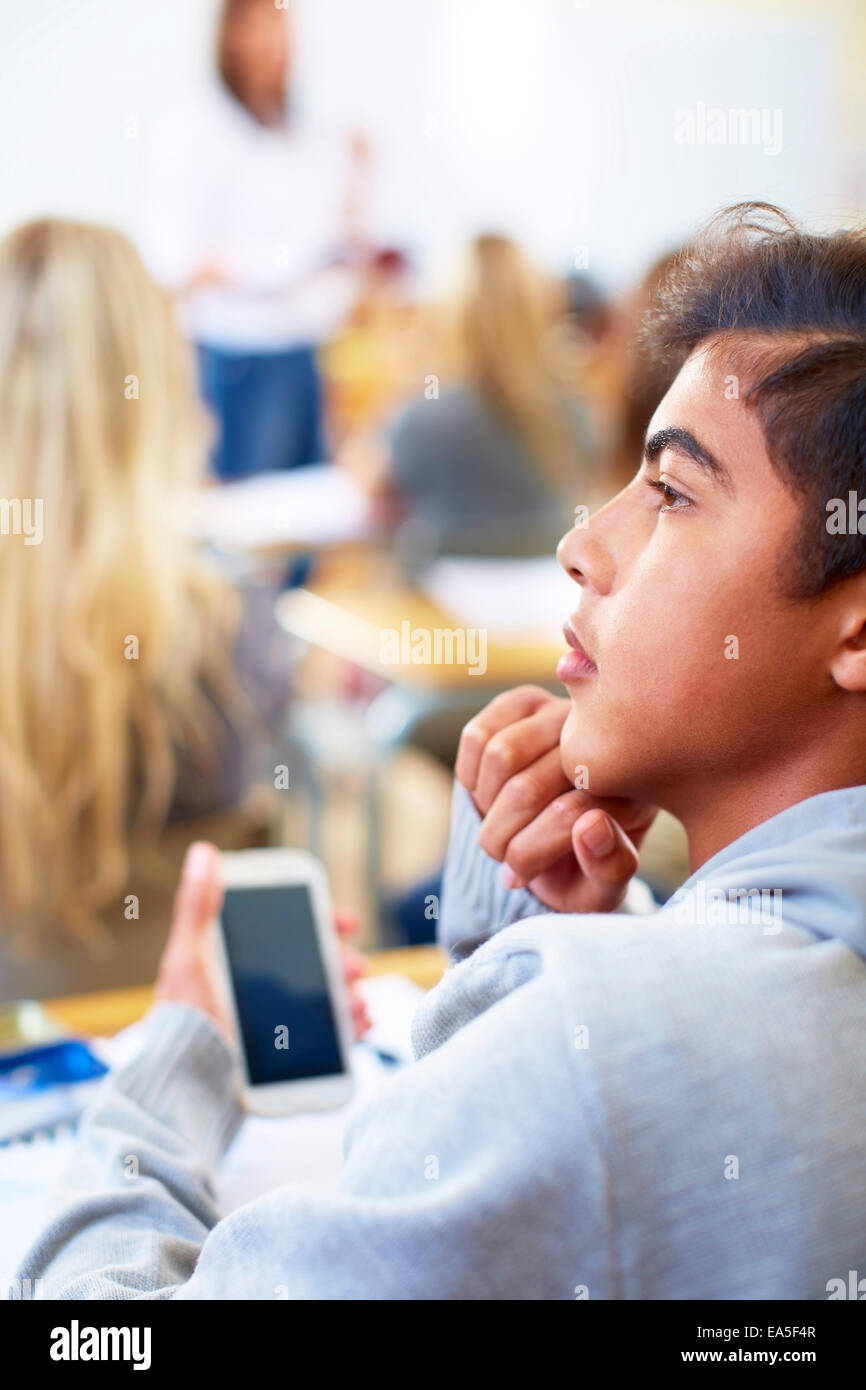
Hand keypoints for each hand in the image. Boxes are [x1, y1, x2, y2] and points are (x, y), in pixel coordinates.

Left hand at [154, 843, 372, 1044]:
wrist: (185, 1087)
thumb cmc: (181, 1022)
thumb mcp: (187, 960)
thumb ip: (197, 908)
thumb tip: (202, 852)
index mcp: (244, 961)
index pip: (293, 931)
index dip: (326, 922)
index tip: (348, 923)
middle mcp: (264, 989)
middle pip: (320, 966)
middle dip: (345, 963)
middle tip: (355, 969)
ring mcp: (279, 1024)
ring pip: (331, 1001)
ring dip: (353, 997)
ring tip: (359, 1005)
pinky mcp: (289, 1058)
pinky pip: (331, 1041)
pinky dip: (352, 1032)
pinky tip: (361, 1030)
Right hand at [456, 686, 656, 913]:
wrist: (562, 843)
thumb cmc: (584, 871)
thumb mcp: (602, 890)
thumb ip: (610, 867)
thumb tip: (590, 825)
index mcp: (635, 789)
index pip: (568, 816)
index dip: (527, 855)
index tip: (517, 877)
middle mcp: (606, 740)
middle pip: (527, 788)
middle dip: (502, 837)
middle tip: (503, 859)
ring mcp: (565, 715)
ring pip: (500, 755)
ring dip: (485, 804)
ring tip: (498, 827)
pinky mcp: (526, 703)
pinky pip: (477, 736)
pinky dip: (471, 777)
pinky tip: (488, 796)